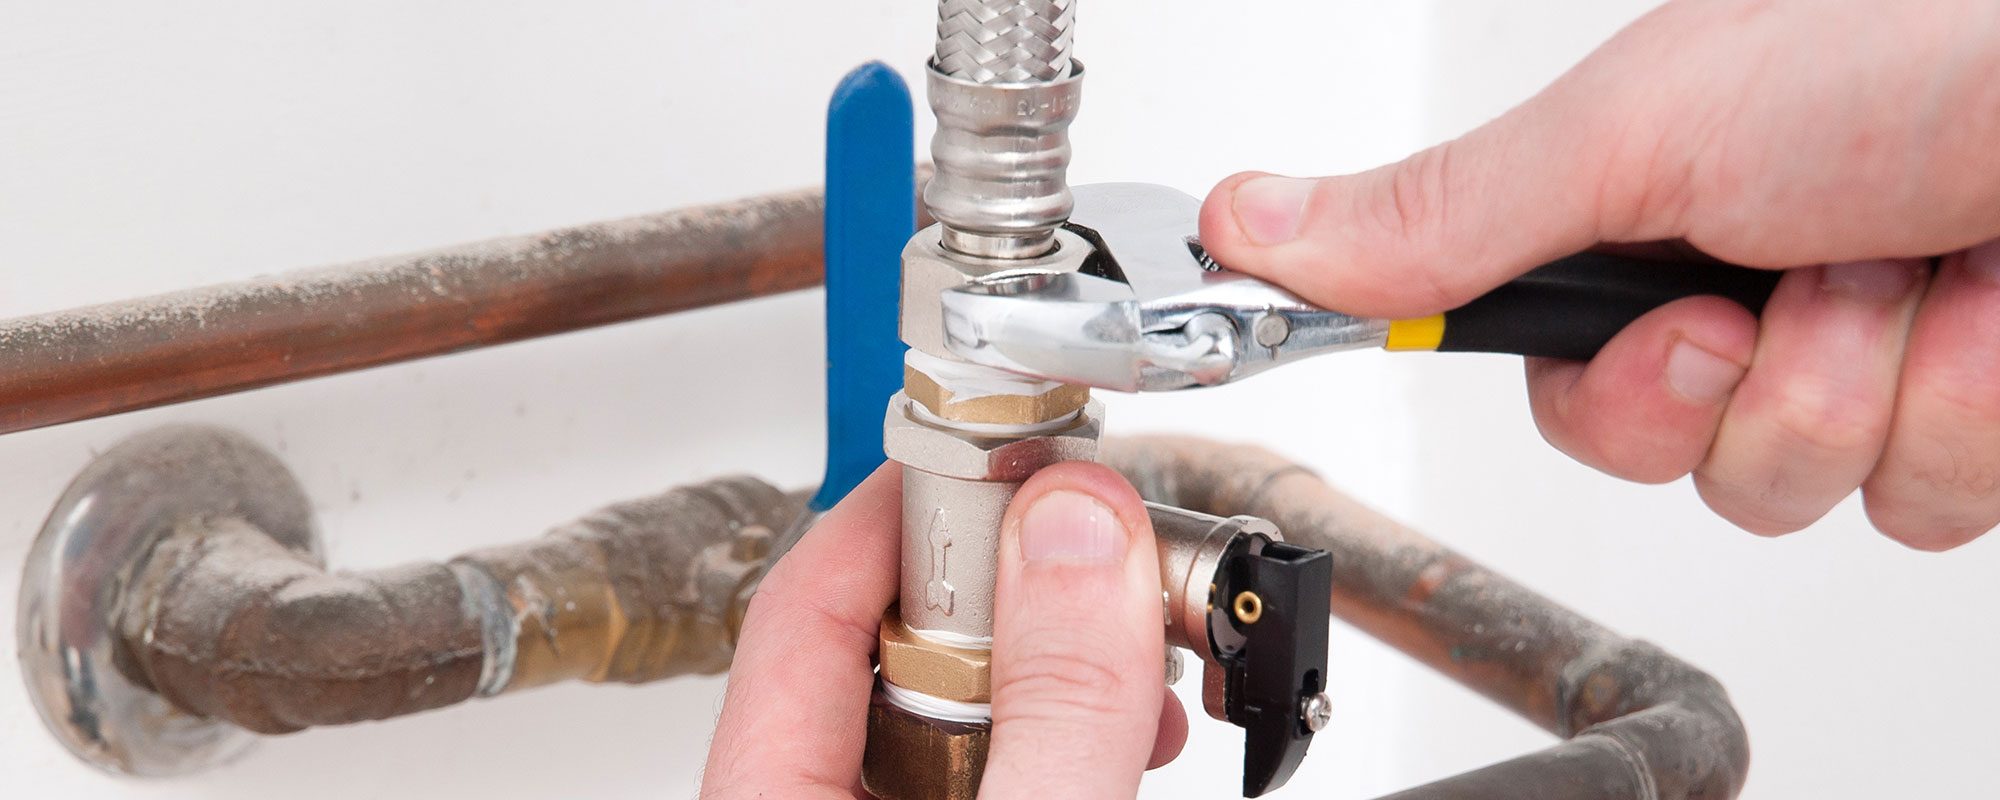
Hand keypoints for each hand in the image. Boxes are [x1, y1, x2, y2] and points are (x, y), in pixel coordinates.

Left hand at [701, 463, 1187, 797]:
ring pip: (963, 711)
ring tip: (1143, 657)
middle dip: (1013, 590)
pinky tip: (1134, 733)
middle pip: (893, 645)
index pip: (804, 602)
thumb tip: (1073, 532)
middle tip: (1103, 554)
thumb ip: (1056, 702)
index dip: (906, 504)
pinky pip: (1008, 766)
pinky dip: (1073, 734)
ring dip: (1062, 666)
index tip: (1007, 454)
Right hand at [1199, 0, 1999, 549]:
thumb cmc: (1916, 42)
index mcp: (1656, 206)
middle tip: (1782, 288)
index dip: (1599, 383)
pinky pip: (1920, 502)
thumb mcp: (1642, 128)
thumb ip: (1445, 213)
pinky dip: (1961, 411)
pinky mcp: (1969, 413)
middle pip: (1663, 451)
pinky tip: (1989, 309)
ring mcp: (1868, 351)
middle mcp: (1754, 283)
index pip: (1555, 366)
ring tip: (1914, 271)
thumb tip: (1251, 227)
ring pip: (1793, 490)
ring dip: (1855, 388)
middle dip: (1728, 390)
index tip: (1650, 337)